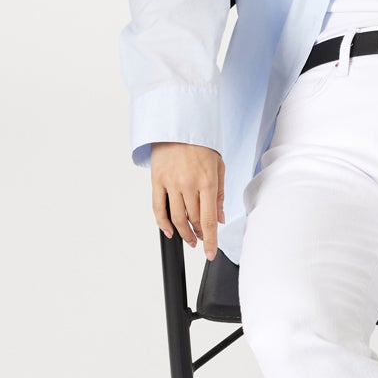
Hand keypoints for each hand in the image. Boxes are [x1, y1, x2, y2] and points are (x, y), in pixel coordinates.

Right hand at [151, 142, 224, 259]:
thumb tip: (220, 219)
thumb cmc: (201, 145)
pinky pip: (158, 208)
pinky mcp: (157, 180)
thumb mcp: (218, 168)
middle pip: (193, 220)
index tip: (210, 253)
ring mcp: (171, 183)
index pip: (209, 220)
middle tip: (202, 240)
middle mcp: (188, 184)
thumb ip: (219, 196)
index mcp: (207, 182)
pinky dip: (163, 223)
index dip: (210, 240)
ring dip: (183, 233)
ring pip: (176, 218)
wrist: (180, 124)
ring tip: (189, 238)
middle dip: (199, 234)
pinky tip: (170, 232)